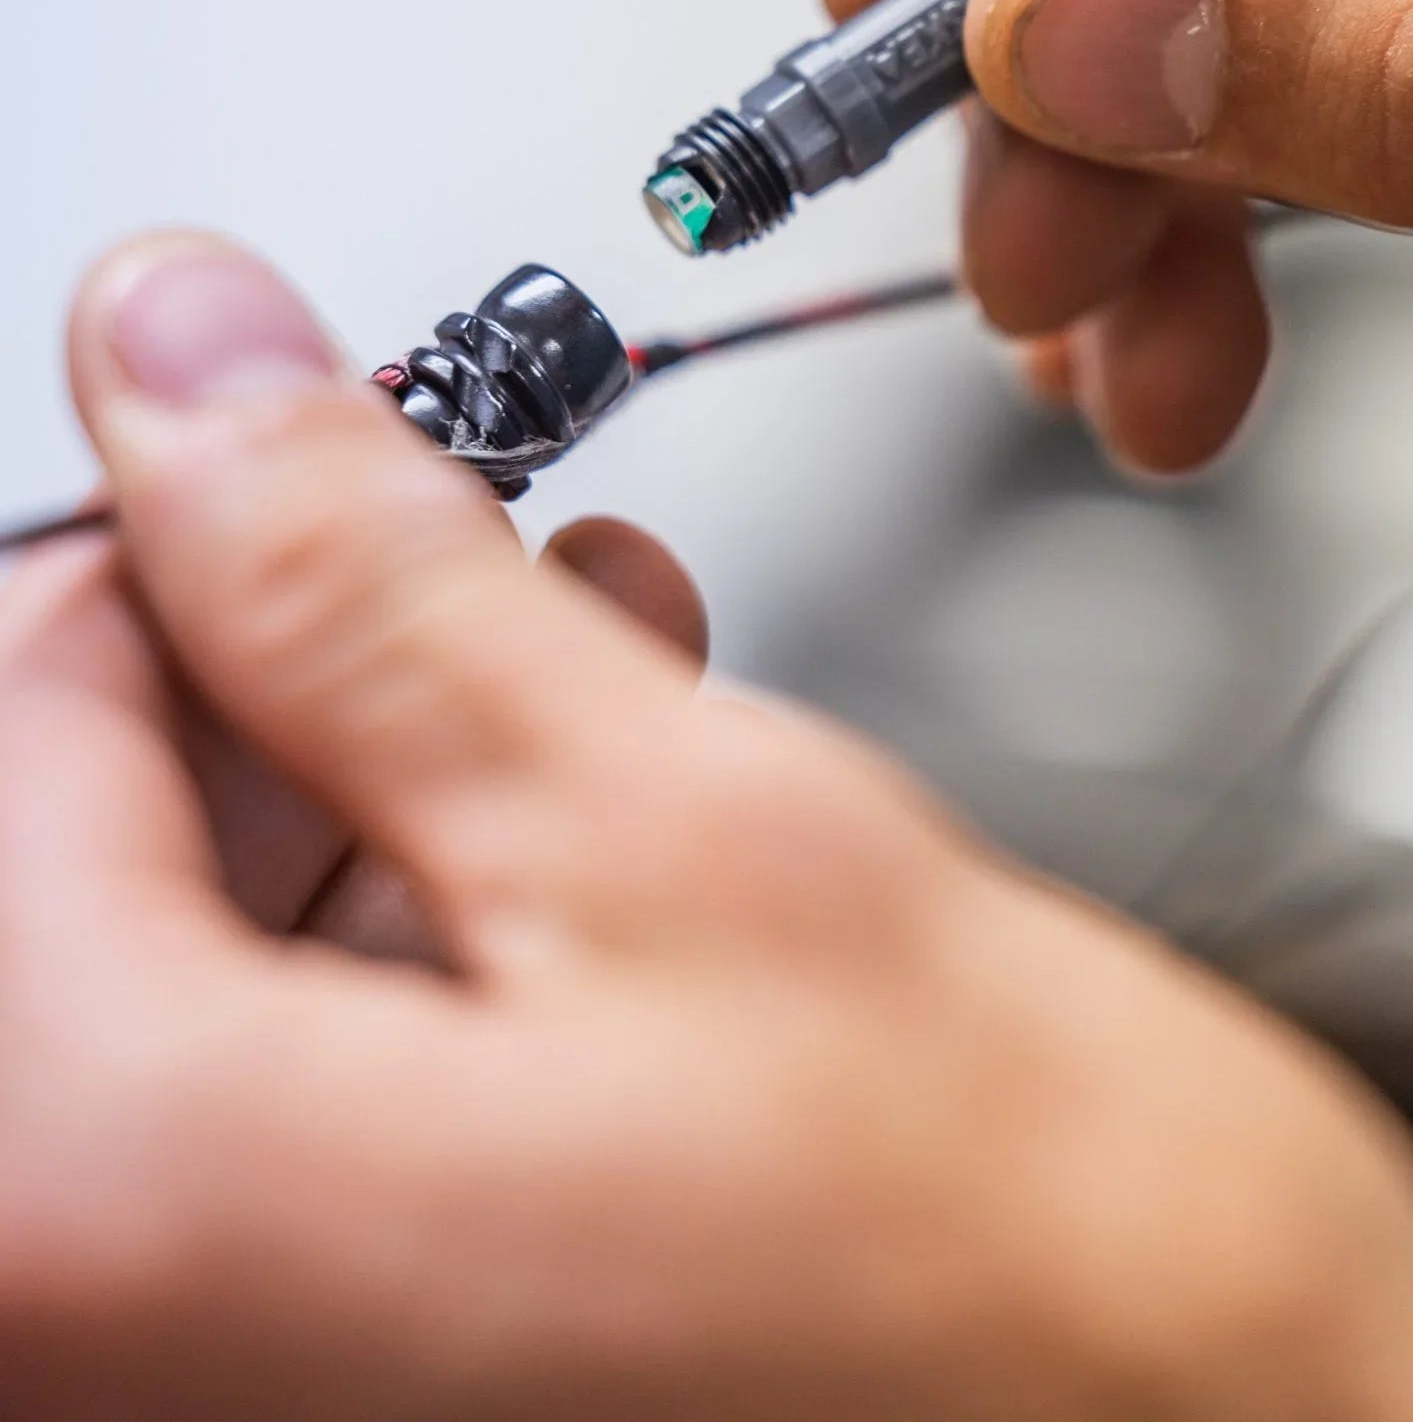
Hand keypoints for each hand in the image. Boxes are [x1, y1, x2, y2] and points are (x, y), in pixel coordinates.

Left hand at [0, 233, 1412, 1421]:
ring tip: (580, 669)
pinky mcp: (342, 1391)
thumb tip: (182, 356)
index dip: (200, 524)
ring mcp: (221, 1385)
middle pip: (100, 854)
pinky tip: (582, 847)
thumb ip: (372, 581)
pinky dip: (428, 945)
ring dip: (390, 785)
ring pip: (206, 977)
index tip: (334, 439)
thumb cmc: (1049, 1327)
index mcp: (110, 1210)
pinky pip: (293, 1122)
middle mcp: (107, 1356)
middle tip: (488, 546)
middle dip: (313, 663)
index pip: (23, 712)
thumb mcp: (691, 838)